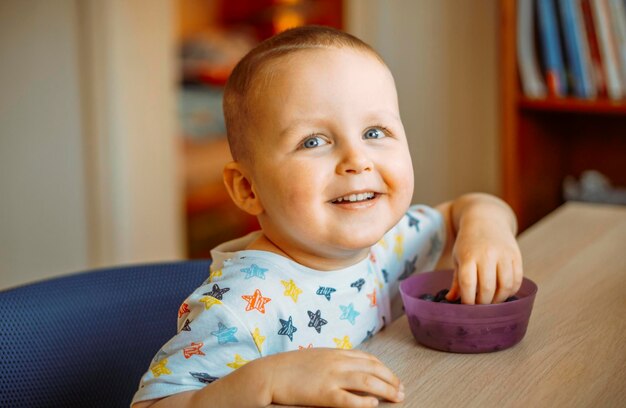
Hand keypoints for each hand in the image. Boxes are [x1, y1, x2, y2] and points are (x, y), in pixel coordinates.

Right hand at [259, 348, 403, 406]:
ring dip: (386, 390)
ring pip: (367, 382)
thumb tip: (351, 369)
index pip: (369, 358)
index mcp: (335, 353)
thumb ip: (334, 361)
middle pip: (373, 369)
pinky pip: (349, 398)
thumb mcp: (316, 358)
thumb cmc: (290, 368)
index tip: (394, 379)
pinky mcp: (323, 394)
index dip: (385, 369)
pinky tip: (373, 405)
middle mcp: (337, 362)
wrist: (269, 374)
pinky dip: (364, 401)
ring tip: (398, 398)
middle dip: (391, 380)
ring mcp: (331, 377)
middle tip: (402, 391)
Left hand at [446, 215, 522, 303]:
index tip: (467, 307)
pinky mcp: (516, 255)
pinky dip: (511, 291)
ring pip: (505, 286)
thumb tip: (451, 300)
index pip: (468, 284)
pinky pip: (517, 280)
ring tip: (492, 301)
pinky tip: (504, 292)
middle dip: (484, 303)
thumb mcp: (458, 258)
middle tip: (480, 306)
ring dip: (499, 299)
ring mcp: (503, 255)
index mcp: (468, 256)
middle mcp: (486, 255)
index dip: (468, 300)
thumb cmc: (468, 243)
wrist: (486, 220)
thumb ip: (457, 280)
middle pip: (487, 288)